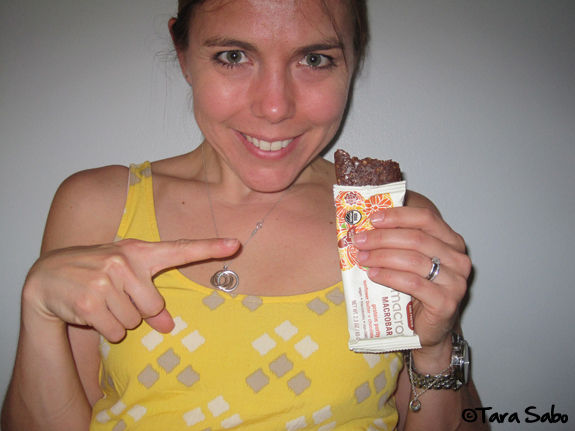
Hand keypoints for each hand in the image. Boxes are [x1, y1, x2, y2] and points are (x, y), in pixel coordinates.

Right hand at [23, 238, 239, 341]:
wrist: (48, 276)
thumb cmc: (96, 273)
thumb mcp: (124, 276)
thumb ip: (149, 296)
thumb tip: (168, 327)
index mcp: (139, 251)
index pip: (180, 249)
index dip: (209, 248)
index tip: (235, 244)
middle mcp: (125, 261)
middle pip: (154, 307)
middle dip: (138, 311)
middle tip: (116, 297)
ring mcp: (106, 279)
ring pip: (135, 321)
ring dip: (119, 320)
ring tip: (101, 301)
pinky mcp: (90, 300)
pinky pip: (115, 331)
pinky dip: (106, 329)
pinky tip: (91, 311)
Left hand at [352, 206, 470, 351]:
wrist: (429, 329)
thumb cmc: (417, 292)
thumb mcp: (410, 261)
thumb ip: (399, 242)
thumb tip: (367, 227)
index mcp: (451, 241)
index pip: (426, 218)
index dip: (398, 216)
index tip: (373, 218)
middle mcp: (458, 259)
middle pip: (416, 238)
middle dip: (383, 237)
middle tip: (360, 240)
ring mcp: (455, 281)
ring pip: (413, 260)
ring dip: (382, 256)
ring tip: (362, 258)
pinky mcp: (446, 302)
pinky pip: (413, 283)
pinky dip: (389, 276)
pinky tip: (374, 275)